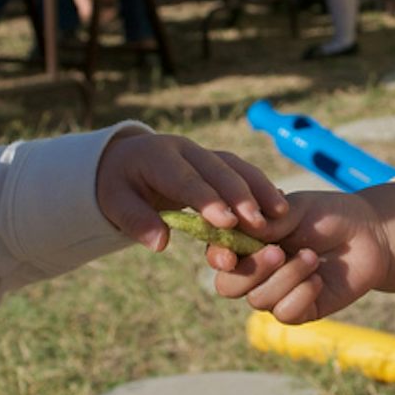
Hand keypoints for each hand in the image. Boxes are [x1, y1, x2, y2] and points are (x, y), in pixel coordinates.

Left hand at [96, 130, 286, 252]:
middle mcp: (184, 149)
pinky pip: (242, 171)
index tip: (227, 221)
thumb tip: (160, 244)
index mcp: (157, 157)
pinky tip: (278, 207)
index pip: (185, 179)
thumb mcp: (114, 204)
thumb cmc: (120, 187)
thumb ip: (136, 222)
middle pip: (217, 170)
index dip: (208, 199)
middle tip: (258, 223)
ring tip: (279, 214)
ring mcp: (203, 152)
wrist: (125, 161)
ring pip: (236, 167)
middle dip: (240, 196)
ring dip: (259, 189)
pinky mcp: (217, 161)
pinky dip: (261, 187)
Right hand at [210, 189, 394, 322]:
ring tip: (312, 256)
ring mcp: (276, 292)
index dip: (218, 257)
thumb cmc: (327, 215)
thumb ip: (264, 221)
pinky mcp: (299, 310)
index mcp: (247, 242)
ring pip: (258, 300)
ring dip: (286, 277)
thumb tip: (235, 228)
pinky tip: (319, 278)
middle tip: (278, 252)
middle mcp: (256, 270)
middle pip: (227, 286)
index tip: (231, 254)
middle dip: (251, 271)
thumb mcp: (294, 209)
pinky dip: (301, 294)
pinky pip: (285, 313)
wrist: (368, 234)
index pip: (218, 255)